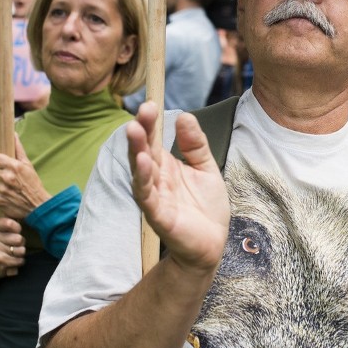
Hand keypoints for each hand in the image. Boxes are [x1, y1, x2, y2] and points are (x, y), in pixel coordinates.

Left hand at [0, 138, 50, 218]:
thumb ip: (18, 149)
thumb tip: (13, 134)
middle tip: (1, 173)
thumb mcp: (28, 164)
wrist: (37, 205)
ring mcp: (1, 190)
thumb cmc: (33, 183)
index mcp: (14, 166)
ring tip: (3, 182)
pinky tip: (4, 191)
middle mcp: (6, 178)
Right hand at [0, 216, 25, 279]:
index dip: (17, 229)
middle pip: (19, 238)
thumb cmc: (2, 242)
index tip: (14, 232)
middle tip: (13, 244)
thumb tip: (25, 207)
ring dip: (20, 253)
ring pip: (21, 250)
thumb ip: (11, 216)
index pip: (11, 223)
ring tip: (13, 252)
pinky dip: (20, 261)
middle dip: (20, 243)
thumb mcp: (3, 227)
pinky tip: (13, 260)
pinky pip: (19, 260)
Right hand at [127, 101, 229, 274]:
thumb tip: (185, 115)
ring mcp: (155, 198)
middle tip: (142, 111)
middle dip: (141, 131)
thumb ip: (195, 144)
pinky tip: (145, 164)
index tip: (150, 104)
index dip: (150, 123)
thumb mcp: (205, 168)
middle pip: (143, 151)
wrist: (212, 243)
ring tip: (135, 131)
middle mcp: (156, 179)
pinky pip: (148, 197)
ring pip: (141, 172)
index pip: (153, 140)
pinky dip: (144, 180)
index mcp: (166, 166)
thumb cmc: (205, 207)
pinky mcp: (159, 217)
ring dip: (136, 152)